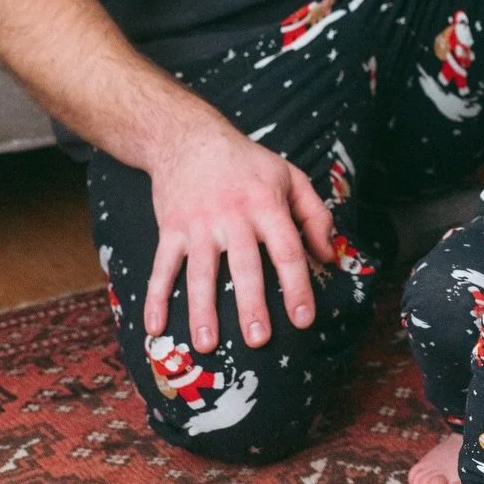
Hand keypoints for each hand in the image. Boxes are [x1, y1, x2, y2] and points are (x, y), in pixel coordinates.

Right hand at [144, 119, 335, 353]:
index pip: (287, 249)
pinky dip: (155, 298)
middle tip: (258, 341)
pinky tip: (155, 328)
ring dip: (202, 310)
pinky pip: (162, 267)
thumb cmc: (247, 163)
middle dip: (251, 305)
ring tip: (206, 345)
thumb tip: (328, 256)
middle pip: (245, 266)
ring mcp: (198, 224)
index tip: (304, 320)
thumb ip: (314, 215)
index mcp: (266, 204)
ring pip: (201, 272)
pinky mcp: (170, 229)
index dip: (297, 286)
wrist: (189, 138)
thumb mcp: (290, 177)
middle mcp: (233, 215)